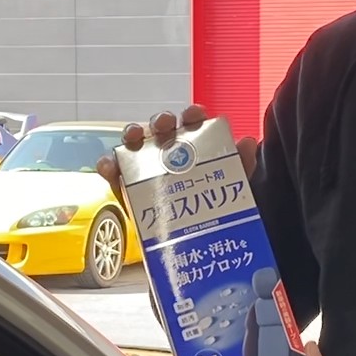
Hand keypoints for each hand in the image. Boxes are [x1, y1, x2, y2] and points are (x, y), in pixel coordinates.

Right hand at [94, 105, 259, 208]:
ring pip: (135, 143)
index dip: (192, 115)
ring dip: (133, 134)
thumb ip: (241, 165)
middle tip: (163, 124)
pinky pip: (114, 171)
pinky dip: (109, 165)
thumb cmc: (211, 205)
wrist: (193, 241)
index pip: (192, 123)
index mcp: (193, 144)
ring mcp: (144, 166)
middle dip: (161, 121)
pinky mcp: (125, 185)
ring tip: (133, 137)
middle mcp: (167, 150)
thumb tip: (246, 142)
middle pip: (161, 128)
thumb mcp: (232, 187)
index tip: (194, 114)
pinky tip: (109, 167)